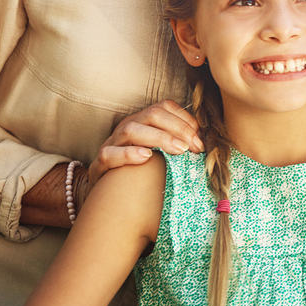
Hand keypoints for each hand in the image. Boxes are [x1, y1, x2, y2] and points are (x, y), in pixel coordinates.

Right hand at [86, 100, 202, 188]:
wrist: (106, 197)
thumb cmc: (139, 173)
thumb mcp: (160, 155)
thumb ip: (178, 146)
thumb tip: (206, 146)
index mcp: (142, 121)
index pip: (165, 108)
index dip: (185, 120)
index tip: (202, 140)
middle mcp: (127, 127)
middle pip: (151, 115)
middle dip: (177, 128)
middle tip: (194, 147)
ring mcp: (111, 144)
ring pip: (131, 129)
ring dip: (158, 138)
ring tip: (178, 150)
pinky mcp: (99, 164)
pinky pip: (110, 154)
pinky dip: (128, 154)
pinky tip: (146, 157)